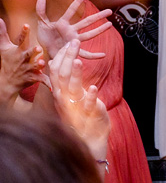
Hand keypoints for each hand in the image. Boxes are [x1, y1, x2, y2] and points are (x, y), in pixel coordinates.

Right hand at [0, 22, 45, 96]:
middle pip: (27, 54)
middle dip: (32, 52)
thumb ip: (3, 33)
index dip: (23, 33)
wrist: (7, 83)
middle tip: (37, 47)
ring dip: (38, 65)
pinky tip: (52, 84)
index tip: (26, 25)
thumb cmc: (8, 62)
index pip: (20, 40)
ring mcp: (27, 69)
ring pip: (34, 67)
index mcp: (18, 51)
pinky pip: (41, 79)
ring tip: (42, 62)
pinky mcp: (33, 77)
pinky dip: (47, 82)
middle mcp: (23, 59)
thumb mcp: (4, 48)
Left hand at [36, 0, 109, 59]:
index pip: (71, 10)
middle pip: (87, 22)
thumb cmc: (45, 36)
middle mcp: (71, 31)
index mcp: (63, 24)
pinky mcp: (74, 50)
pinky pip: (85, 54)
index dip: (77, 1)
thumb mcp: (42, 23)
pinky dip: (94, 55)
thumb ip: (41, 11)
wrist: (45, 51)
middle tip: (109, 11)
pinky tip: (103, 55)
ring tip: (109, 24)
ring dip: (100, 30)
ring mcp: (74, 40)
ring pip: (89, 35)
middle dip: (98, 16)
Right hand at [49, 40, 109, 159]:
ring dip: (76, 74)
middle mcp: (65, 99)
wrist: (89, 139)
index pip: (56, 71)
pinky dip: (90, 95)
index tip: (68, 42)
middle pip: (62, 75)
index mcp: (61, 93)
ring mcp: (76, 107)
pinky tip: (92, 87)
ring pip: (72, 88)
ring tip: (79, 61)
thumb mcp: (72, 95)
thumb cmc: (81, 115)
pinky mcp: (89, 114)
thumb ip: (67, 80)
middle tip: (74, 42)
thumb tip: (58, 62)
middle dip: (67, 57)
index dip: (61, 56)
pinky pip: (88, 105)